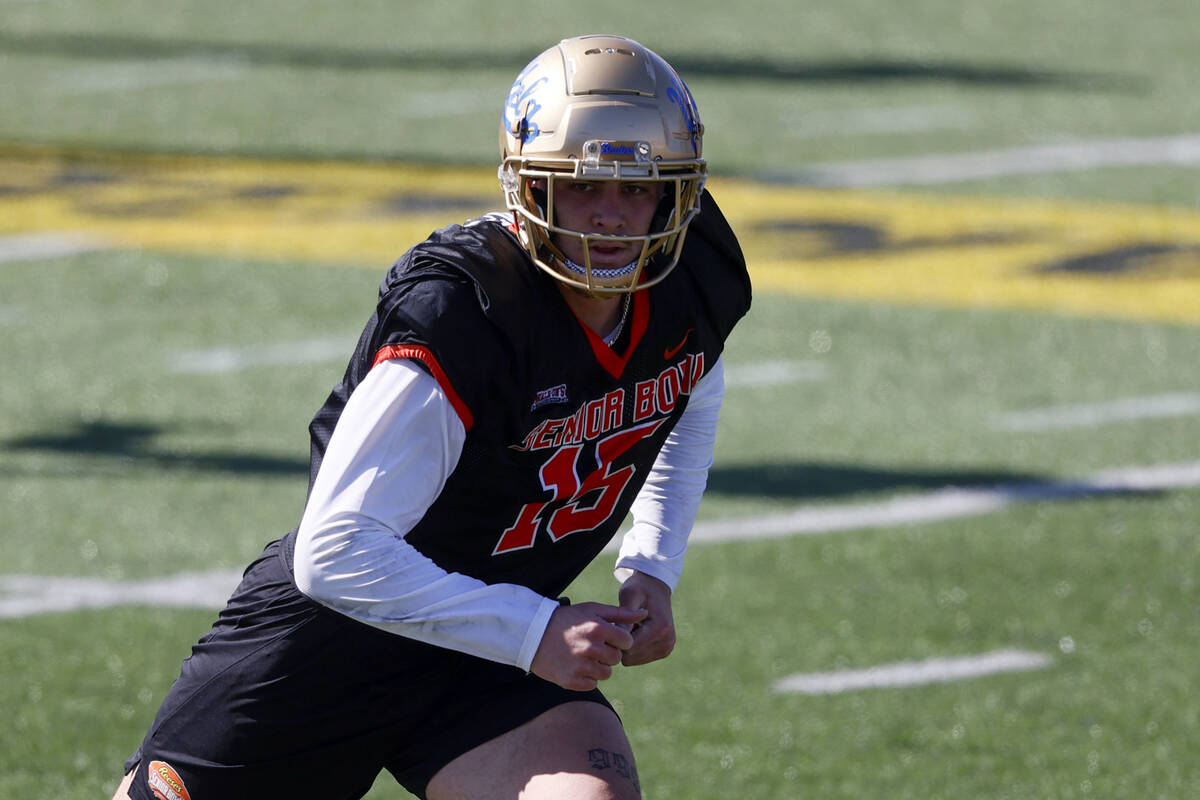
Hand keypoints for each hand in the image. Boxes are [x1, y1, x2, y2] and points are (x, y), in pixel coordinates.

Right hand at [530, 602, 647, 690]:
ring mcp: (580, 666)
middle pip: (617, 659)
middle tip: (592, 646)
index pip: (627, 641)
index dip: (619, 639)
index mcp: (597, 628)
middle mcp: (590, 648)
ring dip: (599, 666)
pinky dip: (587, 678)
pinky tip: (576, 666)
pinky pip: (592, 685)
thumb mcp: (593, 610)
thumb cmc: (567, 620)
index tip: (608, 637)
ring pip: (606, 674)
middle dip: (609, 653)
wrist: (533, 634)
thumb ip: (621, 613)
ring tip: (584, 656)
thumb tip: (645, 614)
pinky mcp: (571, 681)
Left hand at [617, 571, 675, 666]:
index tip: (610, 625)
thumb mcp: (629, 595)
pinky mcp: (664, 652)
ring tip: (629, 628)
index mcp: (660, 628)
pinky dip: (632, 648)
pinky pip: (638, 659)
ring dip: (626, 646)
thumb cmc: (639, 588)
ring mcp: (667, 649)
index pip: (629, 647)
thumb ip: (625, 615)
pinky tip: (635, 633)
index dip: (615, 639)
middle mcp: (667, 641)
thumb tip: (618, 637)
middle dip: (620, 643)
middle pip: (630, 657)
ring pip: (633, 660)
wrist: (656, 588)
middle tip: (619, 625)